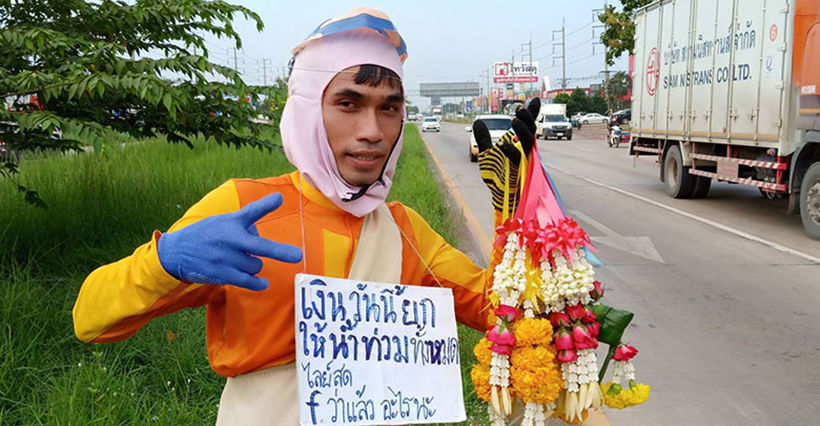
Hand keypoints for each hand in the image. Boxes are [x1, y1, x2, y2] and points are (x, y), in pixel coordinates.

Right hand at [157, 192, 302, 290]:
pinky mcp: (221, 273)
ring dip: (254, 265)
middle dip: (280, 251)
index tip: (279, 198)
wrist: (176, 252)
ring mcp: (225, 257)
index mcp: (231, 222)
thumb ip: (247, 218)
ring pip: (255, 265)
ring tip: (240, 259)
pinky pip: (246, 281)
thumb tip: (267, 216)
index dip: (265, 205)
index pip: (250, 211)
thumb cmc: (206, 234)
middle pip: (260, 247)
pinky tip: (263, 284)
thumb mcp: (223, 220)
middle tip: (297, 255)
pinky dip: (257, 284)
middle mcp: (229, 238)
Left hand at [474, 98, 540, 213]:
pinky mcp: (521, 172)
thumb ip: (483, 139)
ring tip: (514, 120)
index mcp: (519, 145)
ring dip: (523, 129)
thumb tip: (478, 121)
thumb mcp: (487, 154)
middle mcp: (525, 151)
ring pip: (529, 142)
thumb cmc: (496, 177)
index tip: (536, 100)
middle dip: (527, 118)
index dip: (532, 113)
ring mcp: (524, 161)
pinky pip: (519, 159)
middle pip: (530, 131)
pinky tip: (504, 145)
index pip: (527, 126)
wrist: (498, 198)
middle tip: (519, 108)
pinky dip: (511, 150)